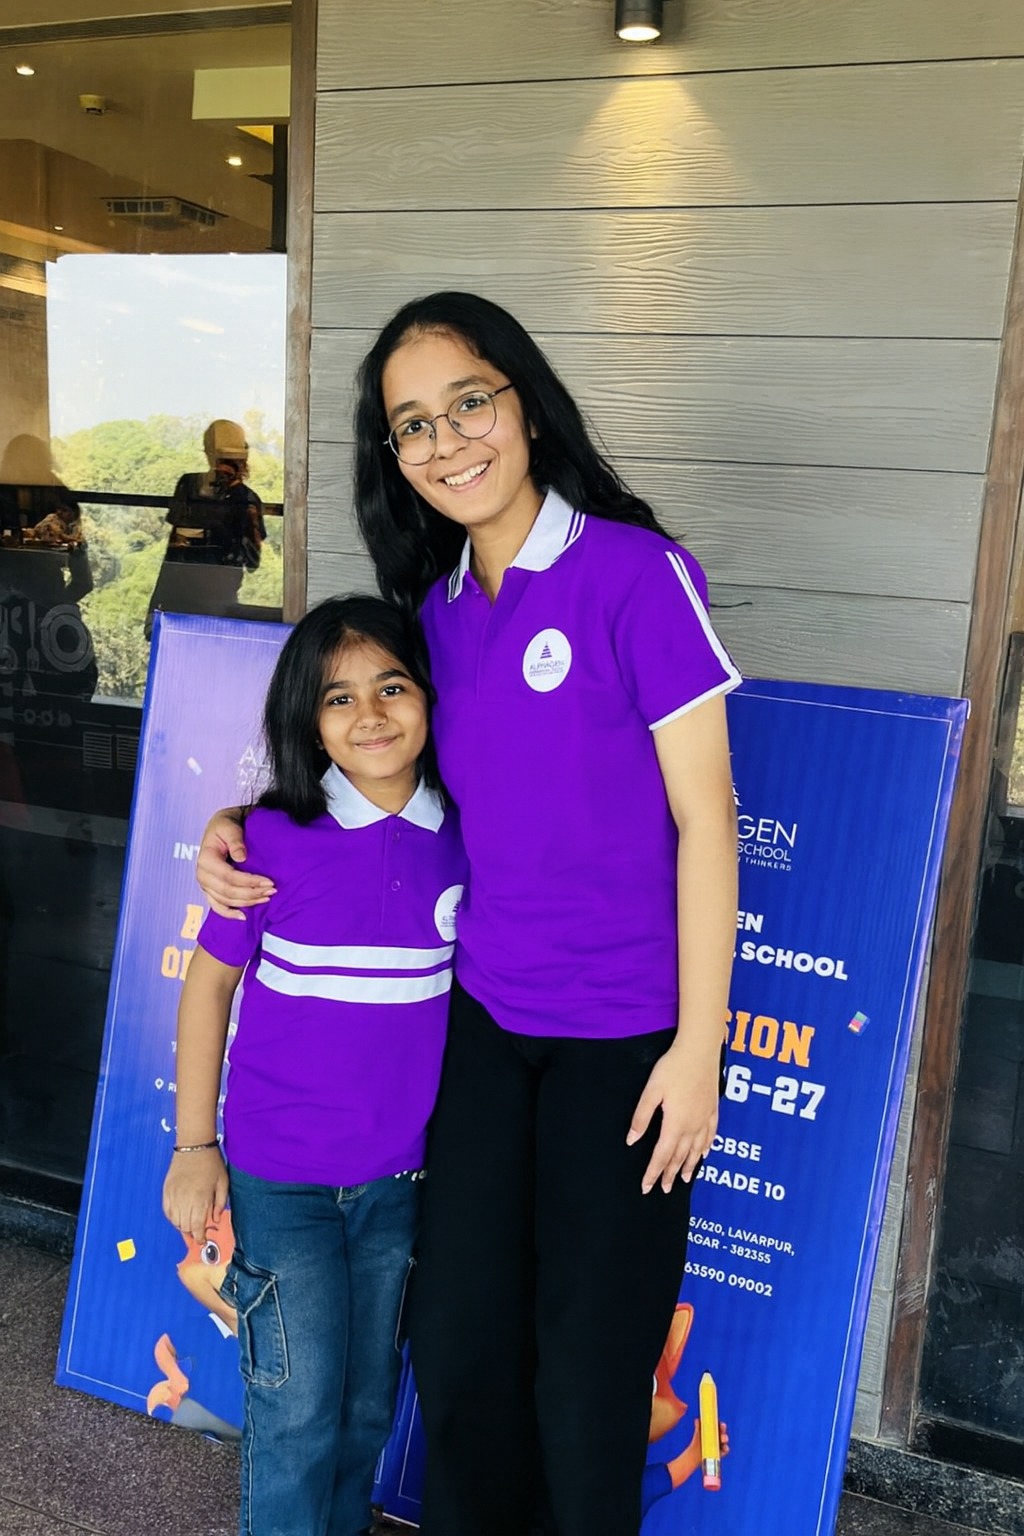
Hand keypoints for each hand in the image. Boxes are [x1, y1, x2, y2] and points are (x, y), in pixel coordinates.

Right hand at [162, 1148, 228, 1243]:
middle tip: (198, 1233)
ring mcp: (174, 1194)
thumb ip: (219, 1204)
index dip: (199, 1237)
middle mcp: (185, 1198)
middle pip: (185, 1226)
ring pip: (175, 1221)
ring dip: (182, 1225)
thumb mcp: (223, 1183)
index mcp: (200, 1198)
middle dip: (192, 1232)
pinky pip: (167, 1211)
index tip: (202, 1240)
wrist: (194, 1145)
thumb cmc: (211, 1162)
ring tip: (190, 1224)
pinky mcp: (167, 1190)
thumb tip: (214, 1219)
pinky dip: (172, 1217)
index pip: (197, 1227)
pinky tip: (180, 1215)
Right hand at [197, 810, 273, 918]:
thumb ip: (235, 840)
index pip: (229, 876)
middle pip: (228, 892)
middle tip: (272, 890)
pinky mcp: (210, 890)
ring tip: (267, 898)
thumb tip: (242, 857)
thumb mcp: (229, 826)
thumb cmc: (225, 825)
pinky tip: (243, 917)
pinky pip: (217, 907)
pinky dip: (229, 914)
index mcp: (206, 859)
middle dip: (252, 893)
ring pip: (226, 901)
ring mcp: (205, 885)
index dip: (249, 881)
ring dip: (247, 902)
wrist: (220, 828)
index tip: (269, 881)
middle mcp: (203, 875)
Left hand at [627, 1039, 719, 1192]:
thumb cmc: (673, 1067)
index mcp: (675, 1123)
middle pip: (680, 1157)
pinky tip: (704, 1154)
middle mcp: (692, 1126)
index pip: (662, 1155)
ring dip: (690, 1166)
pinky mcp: (713, 1109)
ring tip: (685, 1180)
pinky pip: (711, 1135)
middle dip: (671, 1174)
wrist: (700, 1050)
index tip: (646, 1187)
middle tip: (664, 1189)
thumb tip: (632, 1140)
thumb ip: (642, 1117)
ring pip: (697, 1150)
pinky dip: (706, 1148)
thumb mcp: (652, 1091)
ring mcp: (705, 1118)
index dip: (653, 1172)